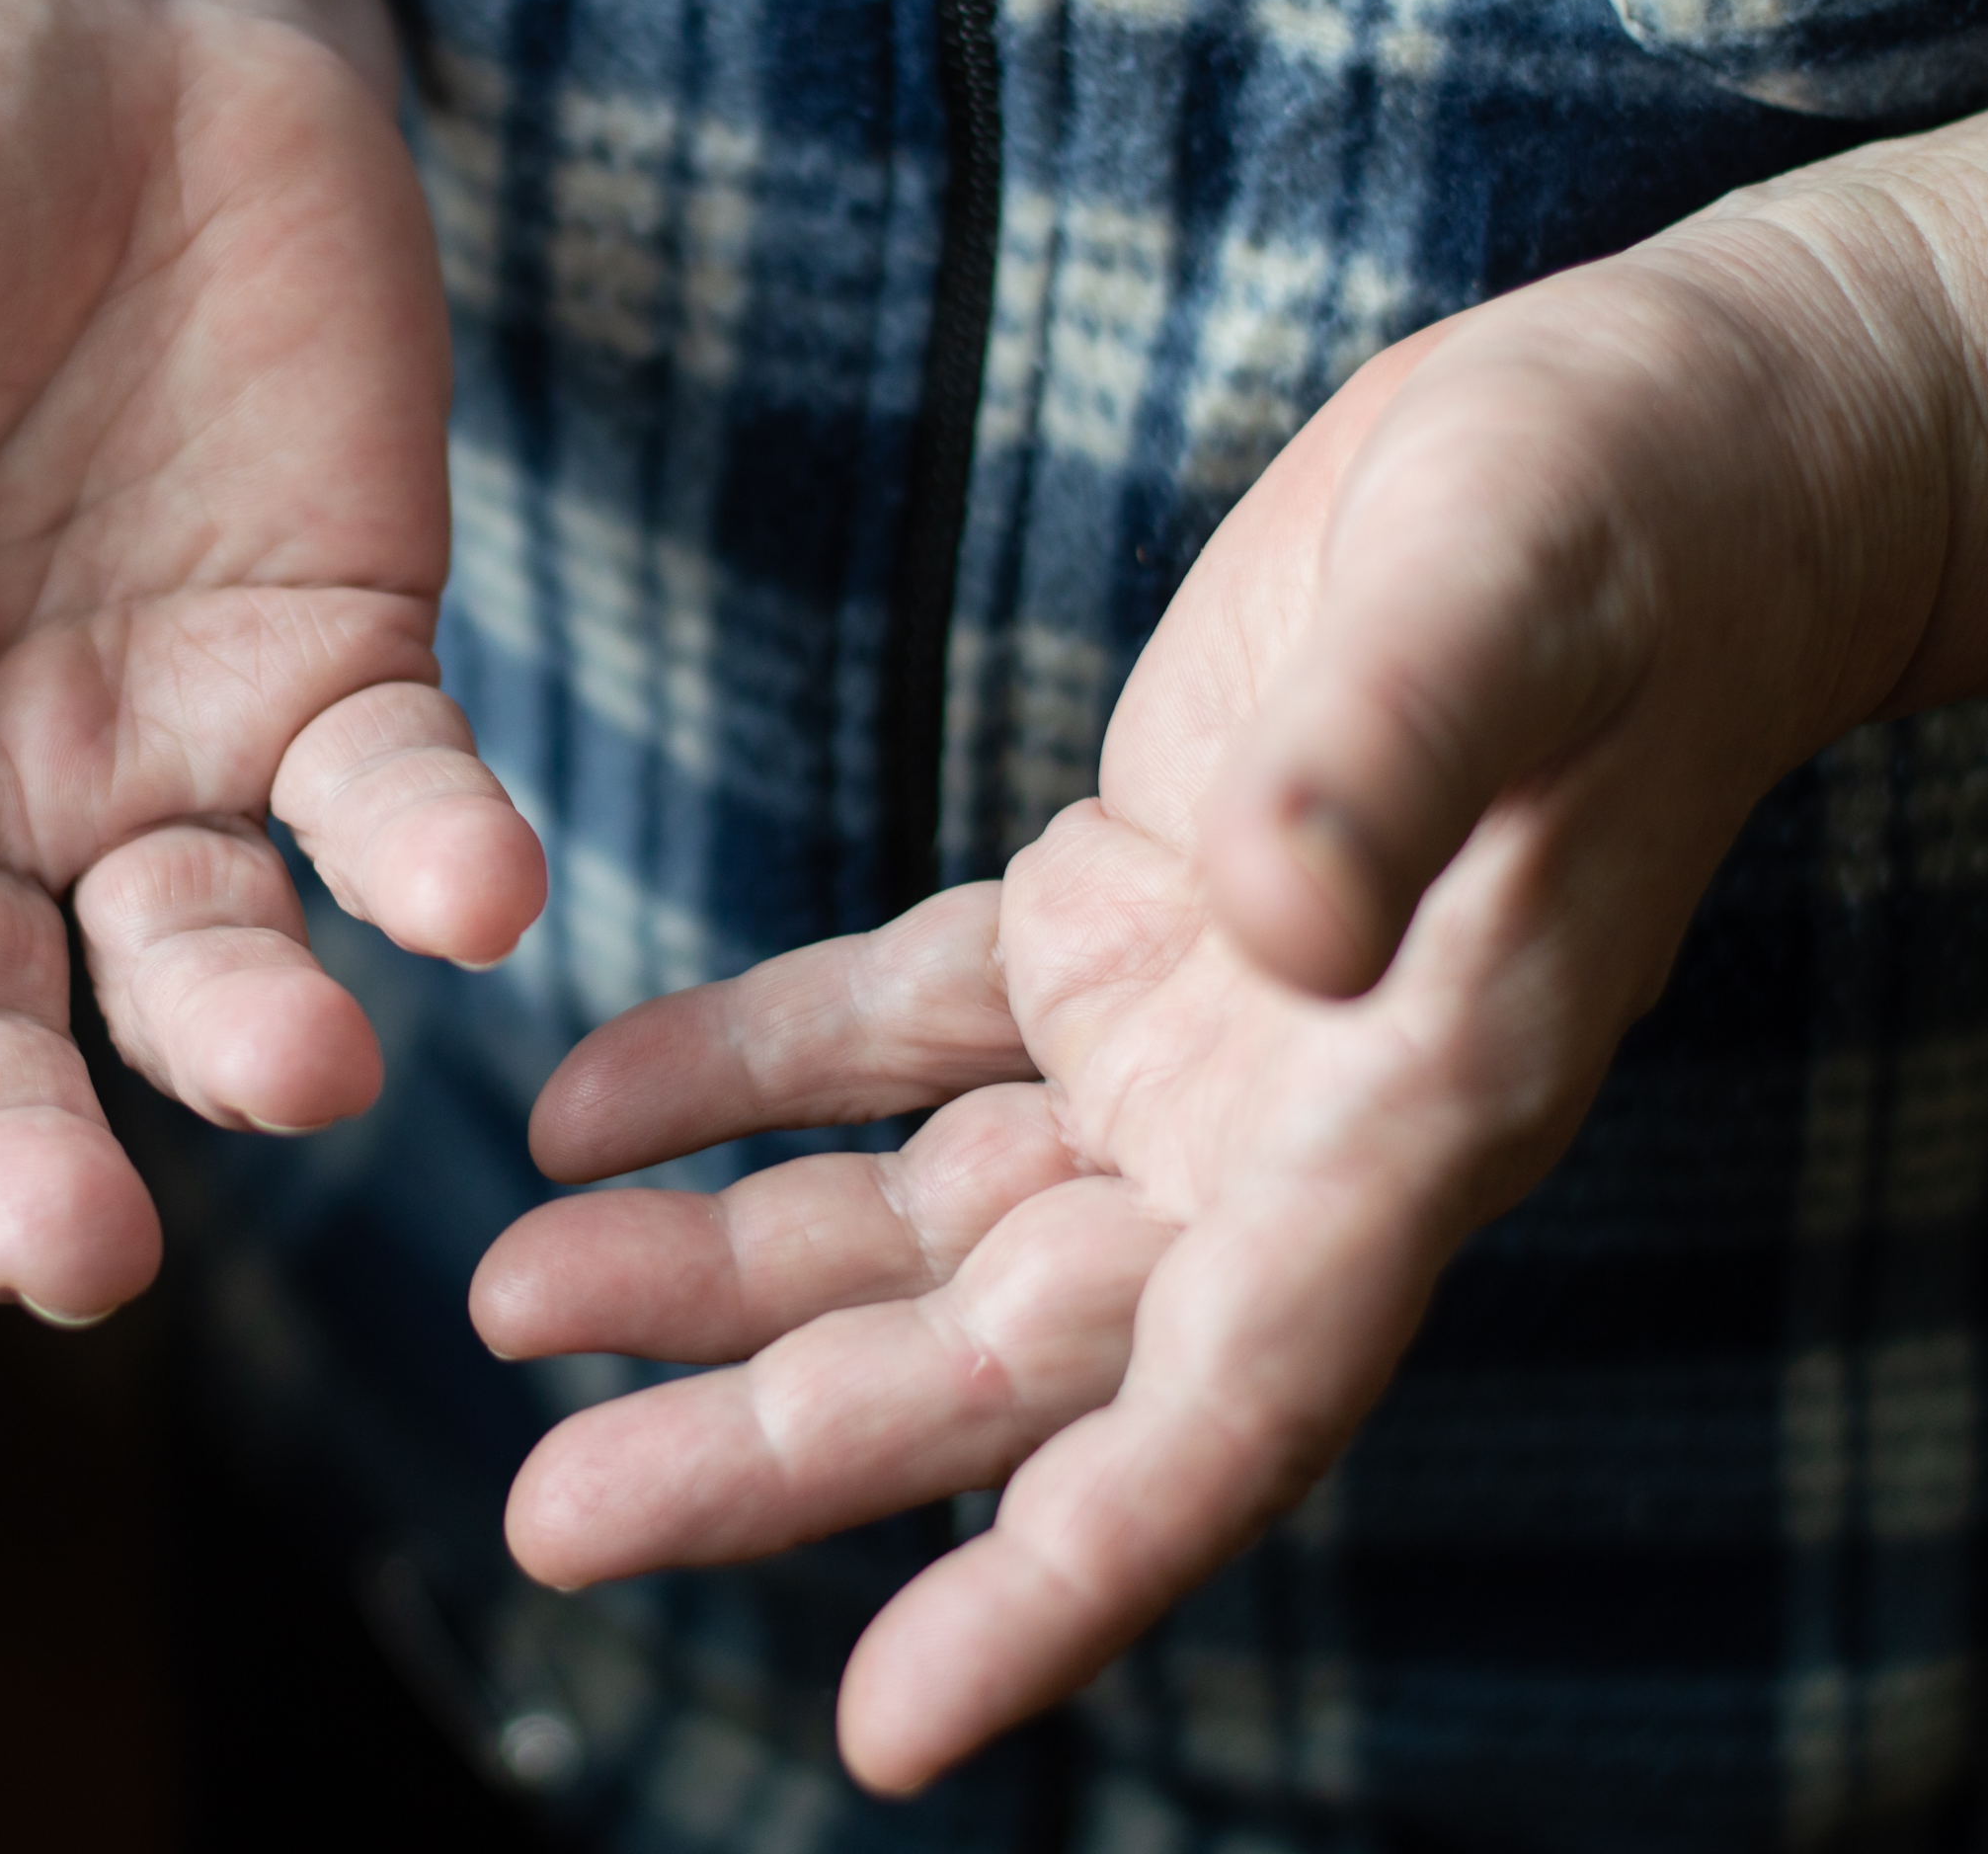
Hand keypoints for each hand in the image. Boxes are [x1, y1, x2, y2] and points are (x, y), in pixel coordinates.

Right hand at [0, 0, 542, 1374]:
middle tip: (69, 1253)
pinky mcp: (334, 662)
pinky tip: (475, 895)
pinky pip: (389, 799)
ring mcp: (153, 738)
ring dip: (244, 1029)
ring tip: (304, 1066)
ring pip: (191, 951)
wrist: (108, 0)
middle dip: (13, 1149)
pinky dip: (431, 857)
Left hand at [471, 121, 1987, 1787]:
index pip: (1226, 1411)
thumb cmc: (1624, 522)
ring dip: (716, 1272)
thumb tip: (1270, 925)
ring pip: (918, 1219)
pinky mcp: (1114, 921)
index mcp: (1403, 1113)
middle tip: (549, 1518)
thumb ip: (1385, 764)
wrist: (1660, 450)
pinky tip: (593, 1104)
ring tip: (513, 1297)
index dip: (1062, 1580)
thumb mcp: (1505, 604)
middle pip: (1001, 1357)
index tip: (885, 1723)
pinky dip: (748, 1074)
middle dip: (776, 1445)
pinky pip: (895, 1037)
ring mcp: (1187, 1040)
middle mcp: (1281, 1128)